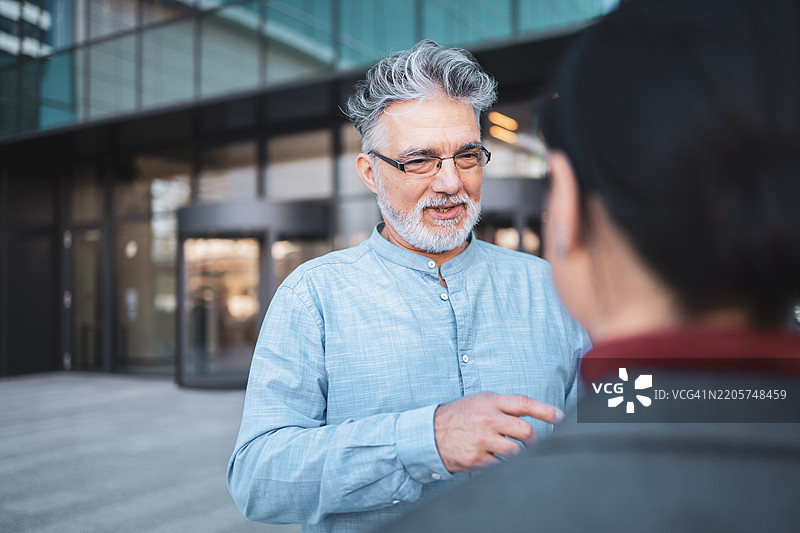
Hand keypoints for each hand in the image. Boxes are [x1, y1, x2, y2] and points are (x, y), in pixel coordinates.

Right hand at [433, 392, 563, 472]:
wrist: (430, 433)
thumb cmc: (458, 416)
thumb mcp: (479, 401)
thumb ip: (503, 406)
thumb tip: (529, 414)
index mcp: (490, 402)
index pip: (523, 404)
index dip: (545, 411)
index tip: (560, 417)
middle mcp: (488, 419)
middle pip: (525, 432)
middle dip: (535, 440)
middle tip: (534, 443)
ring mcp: (482, 440)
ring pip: (516, 451)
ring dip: (520, 454)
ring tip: (516, 453)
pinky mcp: (476, 458)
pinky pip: (500, 465)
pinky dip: (503, 464)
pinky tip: (499, 460)